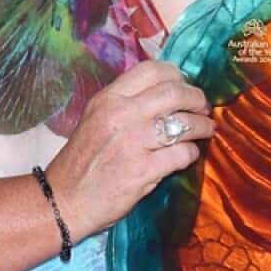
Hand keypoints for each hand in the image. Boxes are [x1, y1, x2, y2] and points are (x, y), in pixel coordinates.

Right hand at [45, 60, 213, 239]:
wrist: (65, 200)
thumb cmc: (82, 160)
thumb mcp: (96, 118)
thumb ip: (125, 103)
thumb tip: (165, 94)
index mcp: (109, 98)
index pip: (152, 70)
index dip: (177, 75)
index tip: (185, 85)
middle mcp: (121, 114)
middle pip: (175, 92)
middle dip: (197, 98)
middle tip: (203, 107)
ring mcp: (133, 142)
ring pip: (184, 123)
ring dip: (202, 126)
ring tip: (206, 130)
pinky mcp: (143, 171)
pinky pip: (182, 154)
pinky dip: (191, 153)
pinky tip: (188, 155)